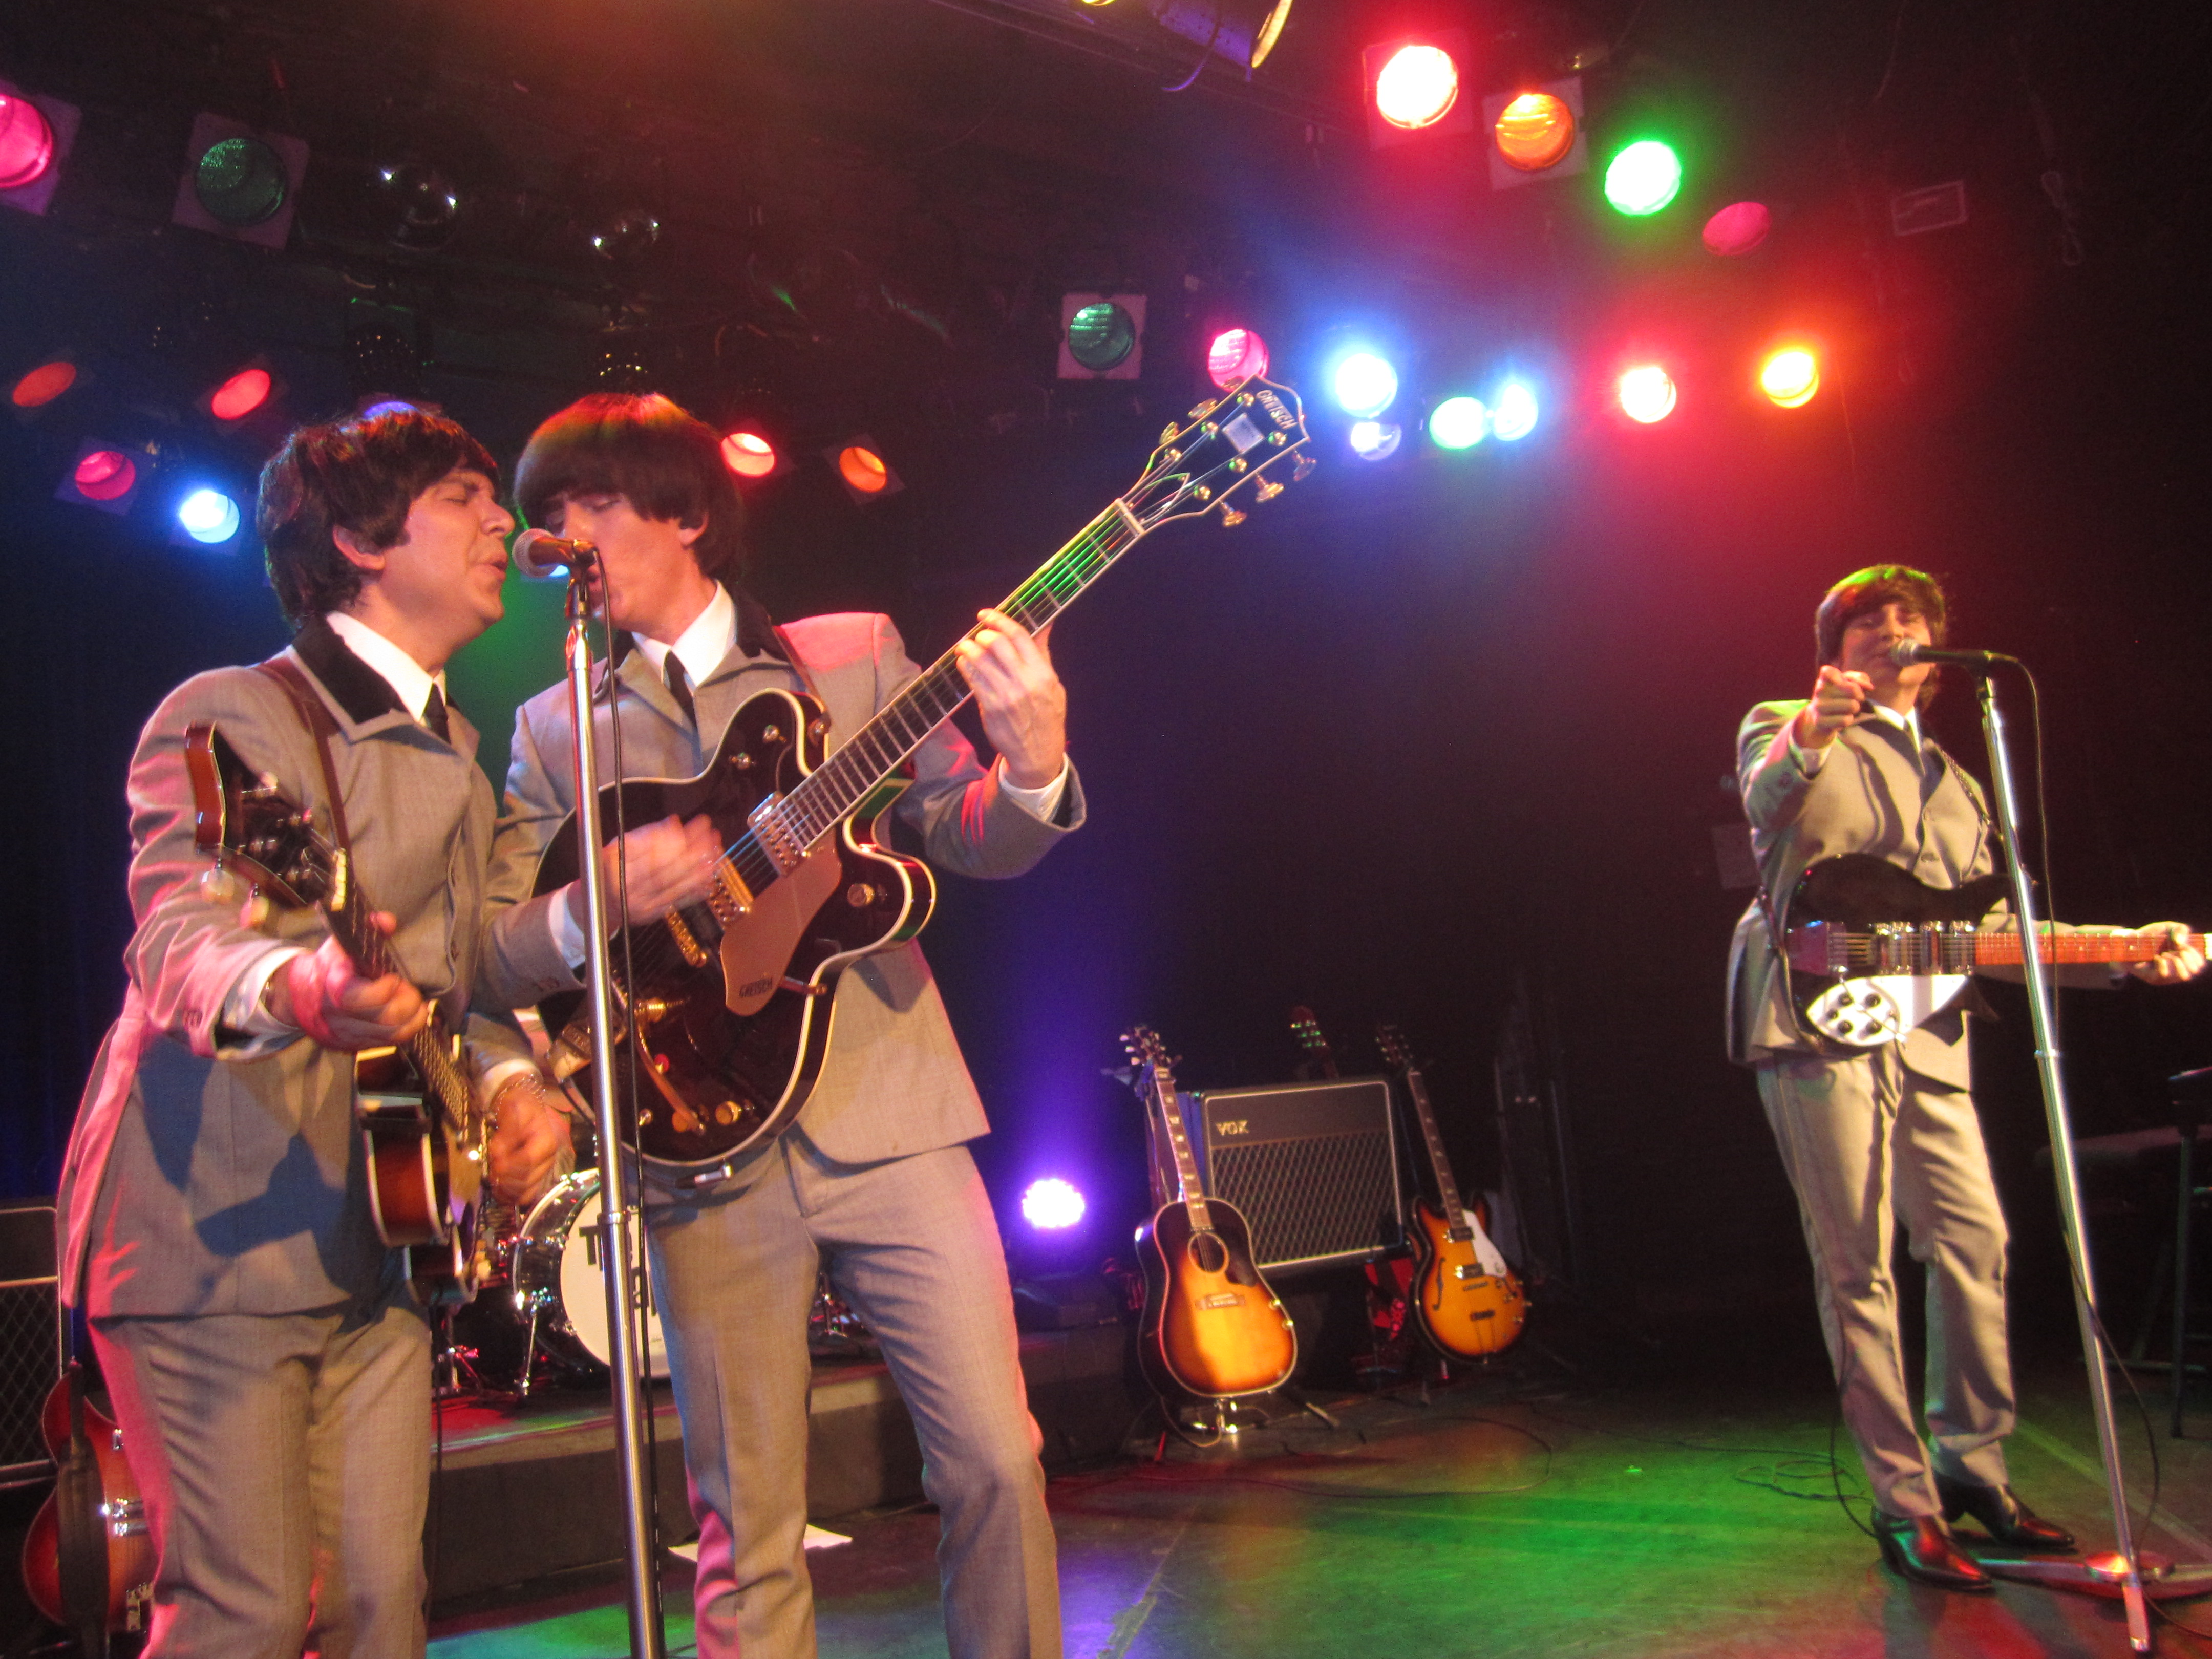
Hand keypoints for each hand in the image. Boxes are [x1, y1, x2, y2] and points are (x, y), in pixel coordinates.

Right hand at [269, 918, 428, 1049]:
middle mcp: (339, 1015)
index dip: (383, 989)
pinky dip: (408, 1029)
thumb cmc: (330, 967)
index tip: (394, 977)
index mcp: (333, 986)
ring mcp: (349, 1034)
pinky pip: (391, 1043)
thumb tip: (388, 922)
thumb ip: (367, 930)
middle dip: (408, 1002)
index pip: (355, 997)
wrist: (301, 998)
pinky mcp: (357, 1046)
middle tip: (411, 989)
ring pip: (392, 1035)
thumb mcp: (341, 944)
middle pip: (384, 1018)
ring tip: (415, 1002)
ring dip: (414, 1017)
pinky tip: (411, 1014)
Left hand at [485, 1073, 571, 1206]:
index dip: (508, 1165)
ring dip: (506, 1190)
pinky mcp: (533, 1178)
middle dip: (505, 1178)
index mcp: (547, 1142)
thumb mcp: (513, 1111)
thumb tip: (498, 1154)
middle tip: (491, 1170)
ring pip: (525, 1193)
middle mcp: (548, 1160)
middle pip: (526, 1181)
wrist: (522, 1106)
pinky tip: (498, 1190)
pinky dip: (510, 1196)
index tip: (494, 1161)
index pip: (527, 1162)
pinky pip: (524, 1196)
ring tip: (494, 1180)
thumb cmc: (519, 1107)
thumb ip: (507, 1132)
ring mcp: (541, 1171)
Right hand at [566, 814, 720, 928]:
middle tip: (710, 835)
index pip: (648, 855)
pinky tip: (710, 878)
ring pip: (676, 886)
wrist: (596, 905)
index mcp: (618, 869)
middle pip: (667, 870)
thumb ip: (644, 835)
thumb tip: (673, 822)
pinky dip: (696, 890)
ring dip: (699, 868)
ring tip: (715, 852)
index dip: (670, 841)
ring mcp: (644, 904)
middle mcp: (630, 889)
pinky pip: (678, 902)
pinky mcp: (654, 914)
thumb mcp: (617, 847)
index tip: (688, 827)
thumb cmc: (608, 869)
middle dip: (692, 851)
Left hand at [954, 608, 1066, 788]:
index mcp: (1043, 674)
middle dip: (983, 634)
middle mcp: (1025, 682)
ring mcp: (1006, 696)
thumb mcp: (1053, 684)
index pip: (1019, 635)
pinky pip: (972, 679)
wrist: (1038, 754)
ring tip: (965, 645)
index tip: (986, 614)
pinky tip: (964, 661)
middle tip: (979, 635)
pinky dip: (965, 665)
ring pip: (980, 660)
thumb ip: (1043, 653)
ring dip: (968, 647)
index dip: (1000, 619)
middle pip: (997, 643)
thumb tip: (1044, 624)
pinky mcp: (990, 708)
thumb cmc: (1046, 716)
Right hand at [1795, 665, 1876, 748]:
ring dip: (1855, 709)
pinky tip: (1842, 718)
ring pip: (1851, 706)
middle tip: (1854, 699)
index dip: (1847, 678)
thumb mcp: (1848, 682)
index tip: (1848, 684)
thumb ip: (1860, 678)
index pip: (1828, 671)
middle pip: (1853, 689)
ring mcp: (1818, 706)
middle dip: (1859, 696)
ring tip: (1848, 710)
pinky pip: (1845, 720)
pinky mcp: (1820, 722)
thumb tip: (1869, 687)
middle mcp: (1819, 691)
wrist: (1819, 718)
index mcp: (1824, 678)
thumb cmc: (1838, 696)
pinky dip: (1849, 720)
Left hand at [2126, 923, 2205, 984]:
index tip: (2185, 946)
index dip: (2195, 955)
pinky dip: (2164, 963)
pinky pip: (2164, 974)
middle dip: (2189, 958)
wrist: (2128, 943)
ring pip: (2183, 975)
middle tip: (2178, 950)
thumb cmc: (2151, 936)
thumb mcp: (2167, 928)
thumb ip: (2180, 929)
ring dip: (2178, 962)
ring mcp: (2167, 976)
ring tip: (2166, 953)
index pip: (2199, 963)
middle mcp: (2177, 969)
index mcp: (2184, 958)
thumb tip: (2181, 942)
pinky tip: (2157, 957)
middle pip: (2195, 970)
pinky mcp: (2154, 978)